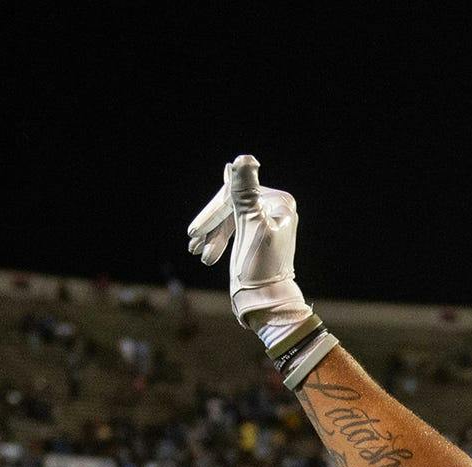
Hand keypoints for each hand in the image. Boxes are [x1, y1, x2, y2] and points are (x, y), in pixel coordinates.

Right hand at [187, 155, 314, 349]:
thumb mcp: (251, 228)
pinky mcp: (257, 237)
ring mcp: (266, 222)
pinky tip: (204, 251)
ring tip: (196, 252)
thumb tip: (243, 159)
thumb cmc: (260, 268)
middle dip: (212, 226)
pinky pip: (233, 229)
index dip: (214, 212)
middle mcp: (275, 209)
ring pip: (230, 219)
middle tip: (193, 243)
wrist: (267, 302)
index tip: (195, 230)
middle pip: (232, 206)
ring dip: (212, 235)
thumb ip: (245, 194)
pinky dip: (218, 239)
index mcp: (278, 203)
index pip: (237, 195)